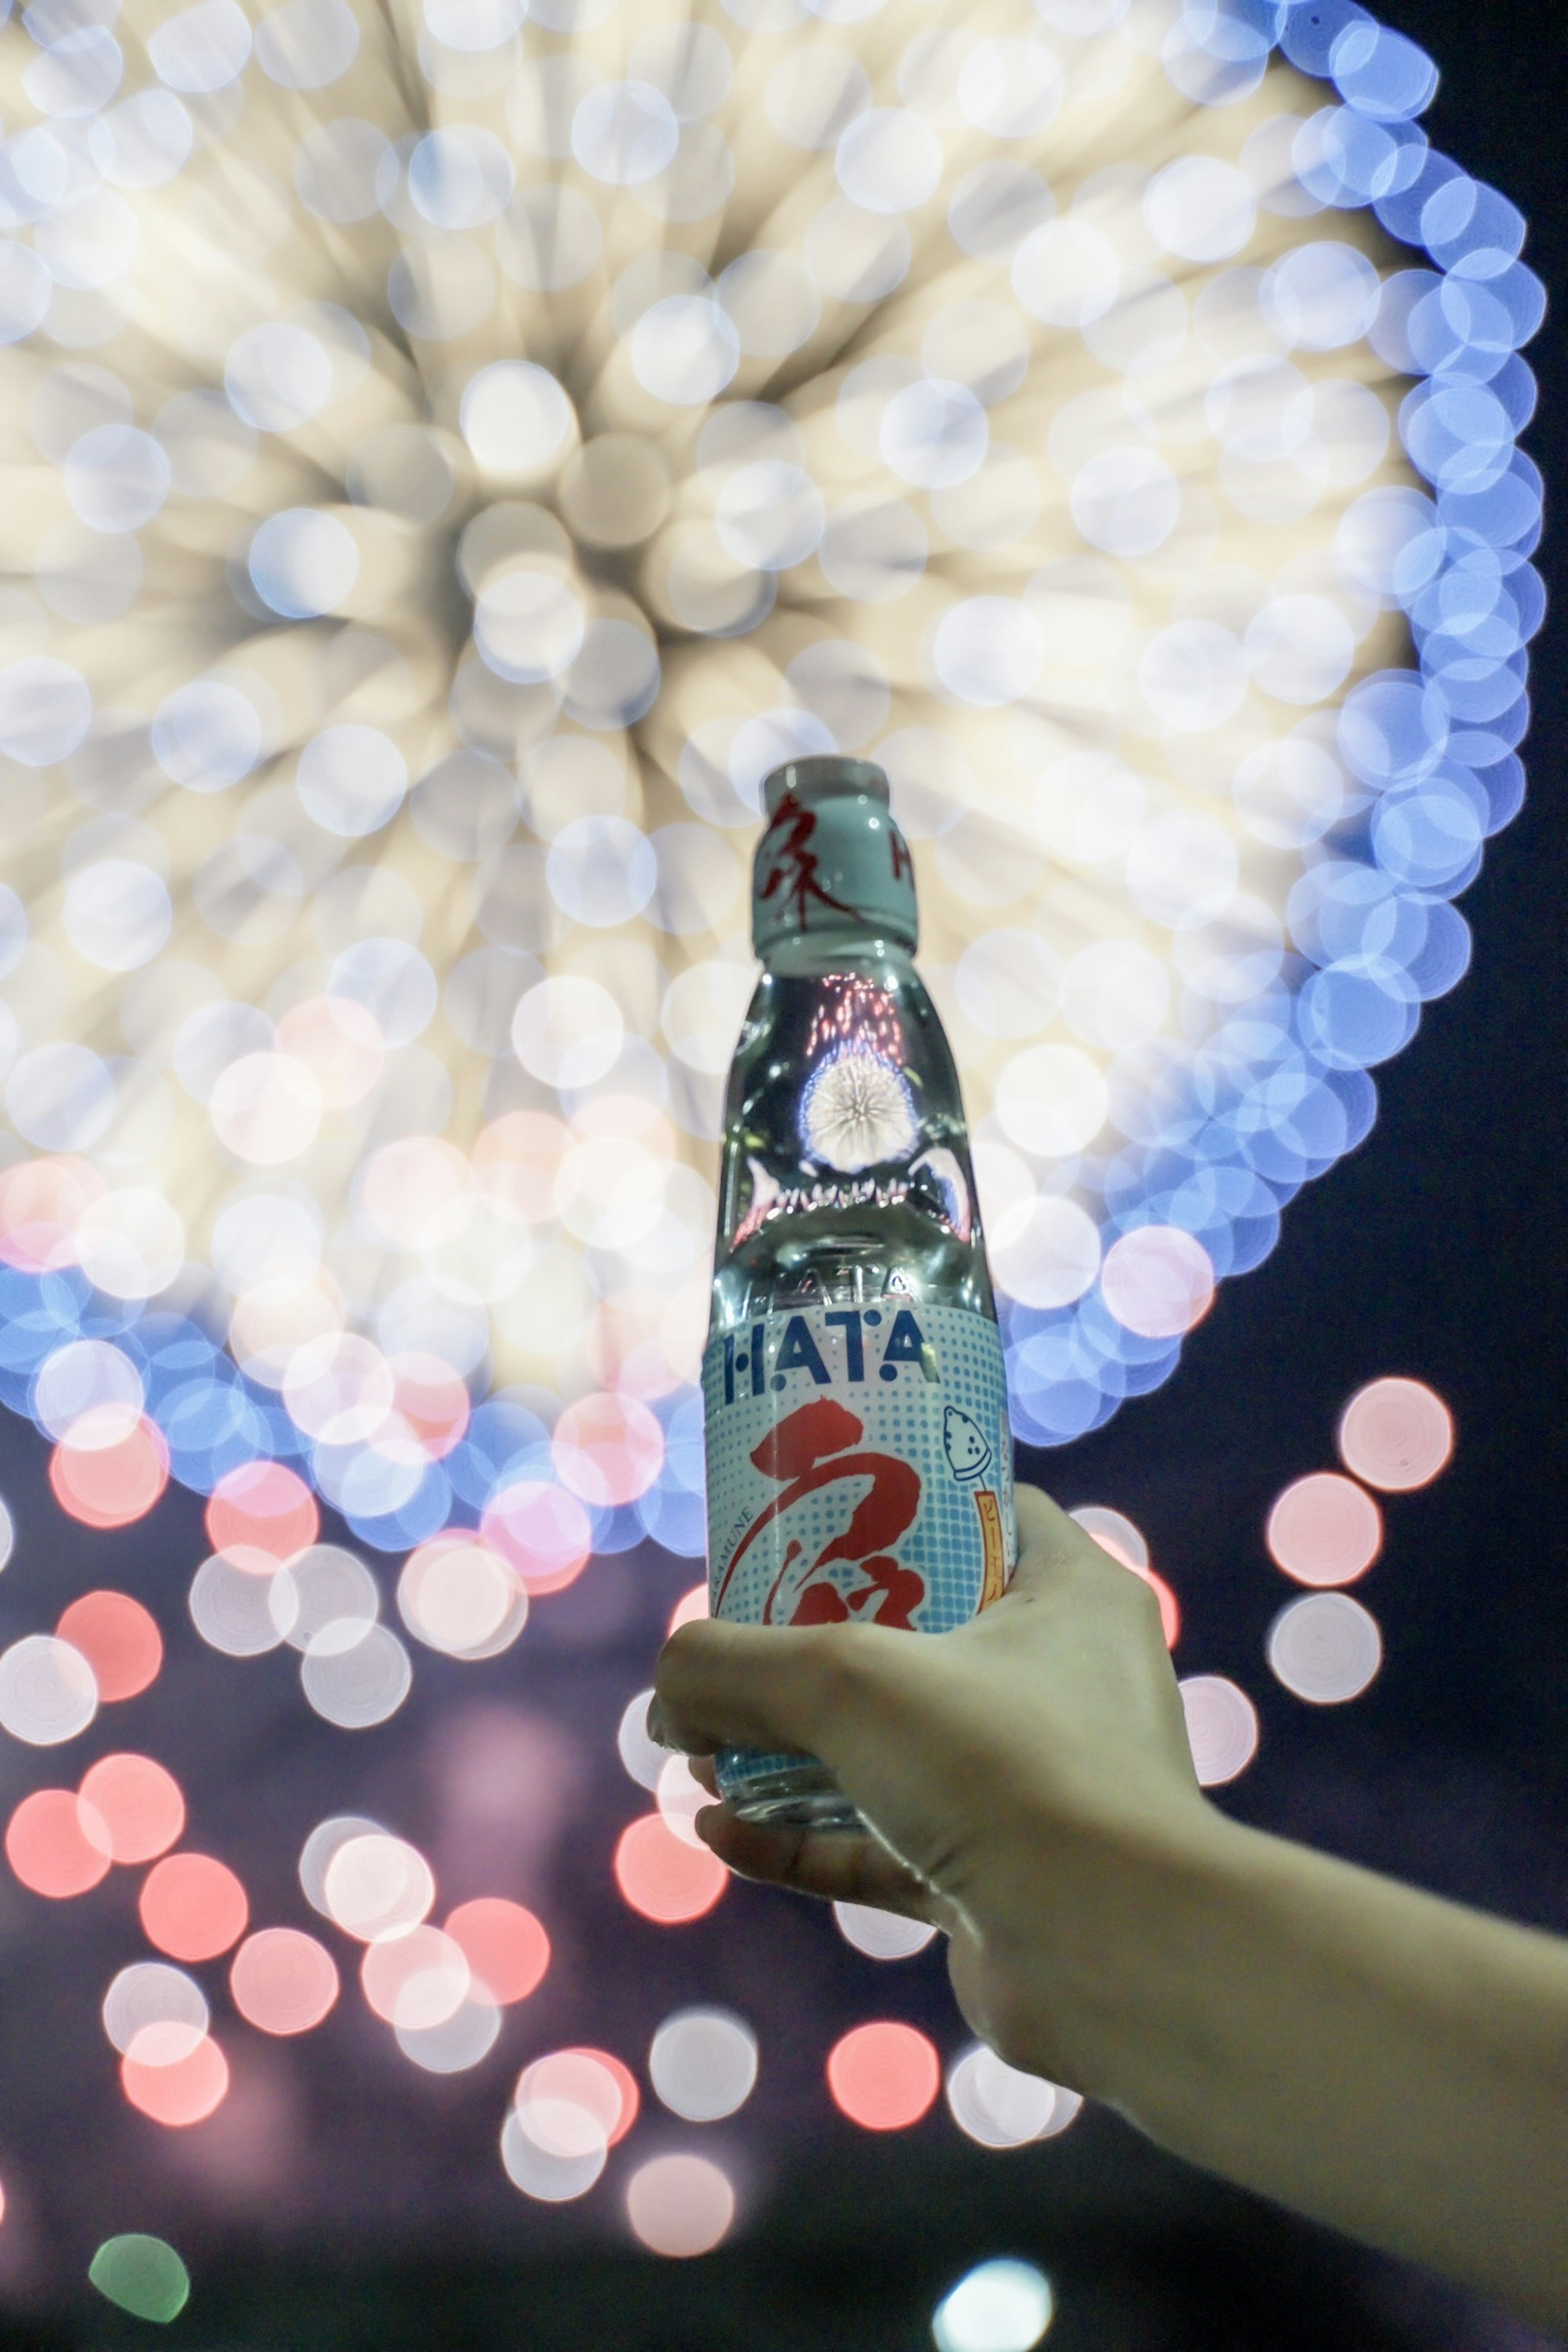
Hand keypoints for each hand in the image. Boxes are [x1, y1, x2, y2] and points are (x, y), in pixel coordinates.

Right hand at [652, 1485, 1229, 2098]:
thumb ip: (736, 1667)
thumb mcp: (847, 1681)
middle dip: (809, 1647)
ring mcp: (1028, 1787)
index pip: (984, 1510)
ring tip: (698, 1751)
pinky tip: (721, 1833)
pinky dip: (802, 1839)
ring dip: (790, 1751)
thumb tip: (667, 1694)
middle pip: (917, 1636)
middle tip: (730, 1648)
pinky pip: (880, 1846)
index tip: (813, 1510)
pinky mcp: (996, 1880)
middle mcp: (1063, 1683)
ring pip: (890, 1751)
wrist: (1114, 1955)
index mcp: (1071, 1597)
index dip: (898, 1498)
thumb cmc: (1006, 1770)